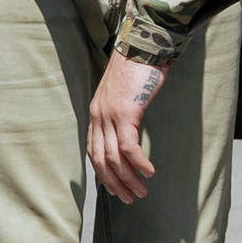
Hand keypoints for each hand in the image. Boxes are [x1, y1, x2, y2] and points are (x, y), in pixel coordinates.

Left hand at [87, 50, 164, 203]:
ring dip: (128, 179)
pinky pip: (130, 147)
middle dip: (114, 184)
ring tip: (141, 193)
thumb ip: (121, 110)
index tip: (115, 188)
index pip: (93, 152)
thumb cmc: (138, 66)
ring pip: (114, 158)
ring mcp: (110, 115)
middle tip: (128, 199)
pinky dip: (139, 164)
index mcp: (96, 113)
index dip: (103, 173)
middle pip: (101, 161)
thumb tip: (130, 127)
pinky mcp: (127, 113)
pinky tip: (149, 173)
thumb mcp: (123, 92)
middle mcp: (98, 116)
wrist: (144, 43)